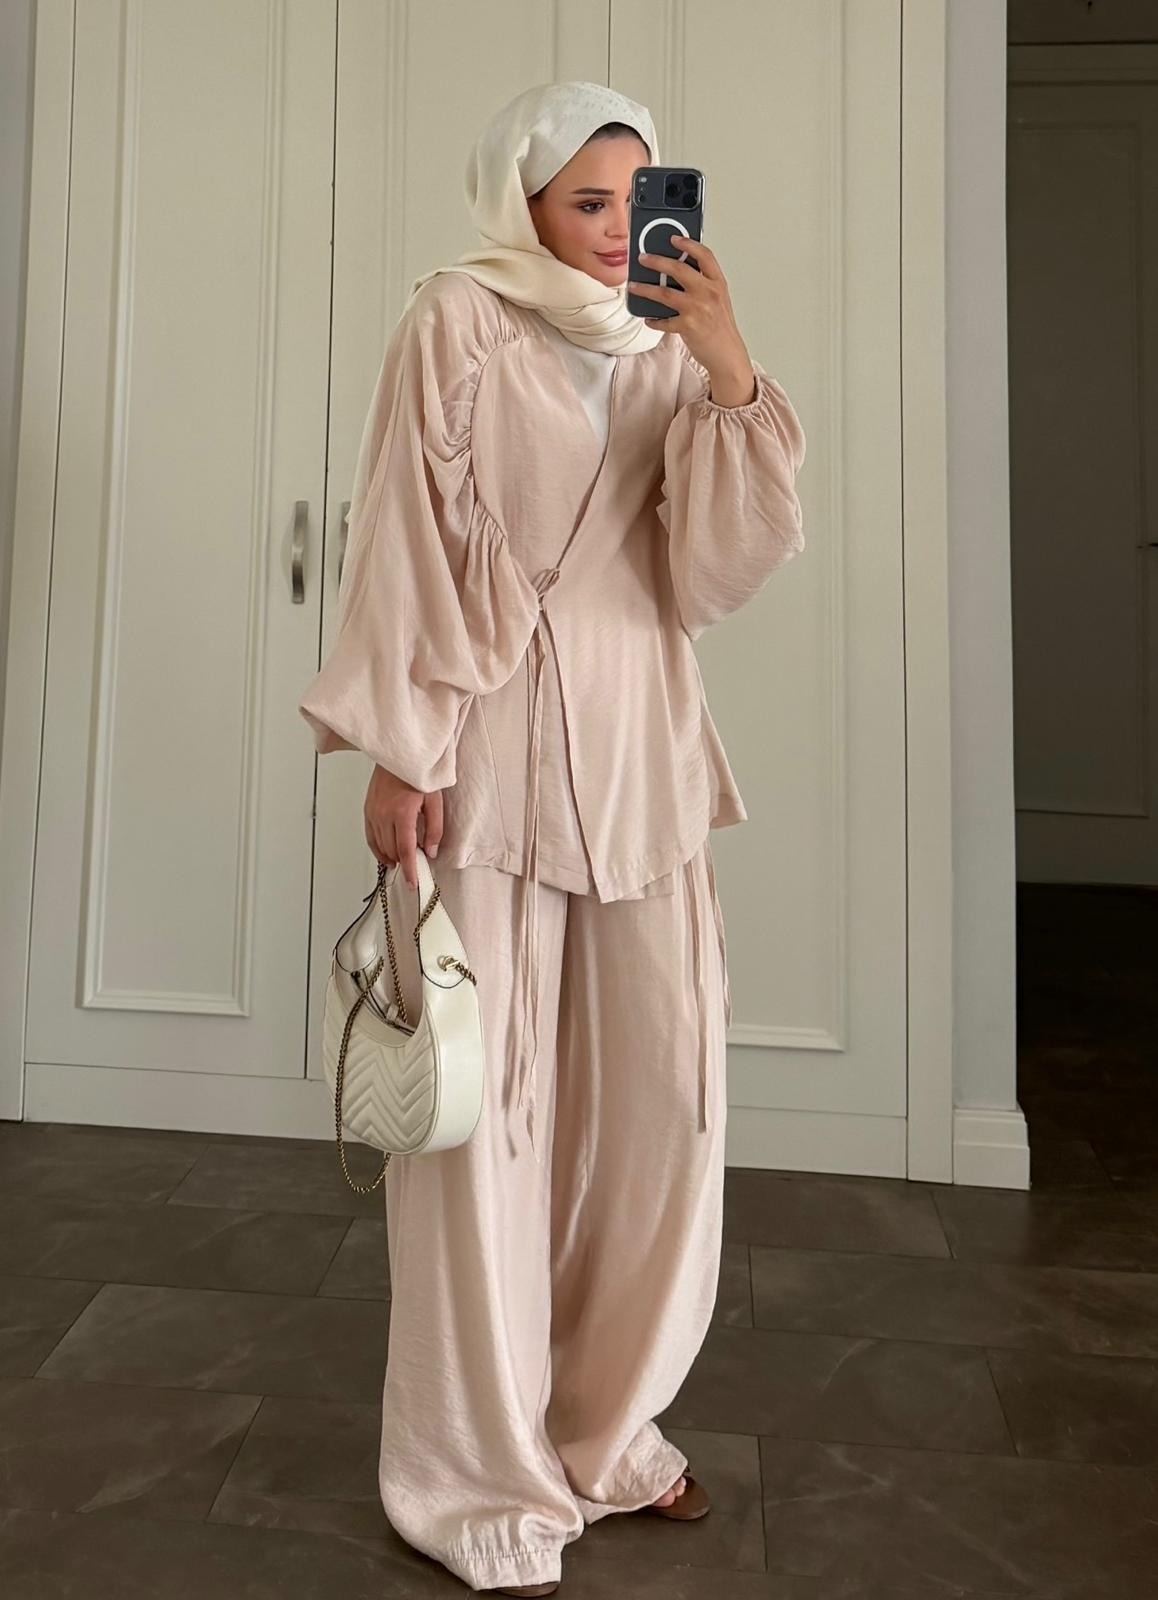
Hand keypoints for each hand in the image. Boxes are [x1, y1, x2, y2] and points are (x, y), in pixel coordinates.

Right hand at [364, 766, 443, 891]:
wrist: (398, 756)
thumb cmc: (418, 774)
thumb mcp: (435, 800)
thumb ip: (434, 829)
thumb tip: (430, 852)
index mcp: (402, 812)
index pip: (406, 849)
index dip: (410, 869)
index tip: (413, 883)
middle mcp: (384, 814)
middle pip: (392, 850)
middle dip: (404, 863)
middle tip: (415, 868)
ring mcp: (373, 813)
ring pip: (381, 846)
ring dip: (392, 857)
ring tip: (403, 862)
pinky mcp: (367, 810)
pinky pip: (370, 837)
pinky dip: (378, 850)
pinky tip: (387, 856)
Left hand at [627, 236, 752, 384]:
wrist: (727, 354)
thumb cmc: (721, 327)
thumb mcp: (718, 299)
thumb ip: (703, 283)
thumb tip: (677, 272)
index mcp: (717, 283)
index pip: (704, 255)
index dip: (688, 244)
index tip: (674, 238)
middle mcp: (708, 293)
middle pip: (678, 269)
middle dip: (657, 261)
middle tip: (643, 258)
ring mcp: (698, 309)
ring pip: (665, 293)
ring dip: (645, 288)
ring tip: (634, 286)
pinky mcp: (688, 326)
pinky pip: (664, 321)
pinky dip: (654, 320)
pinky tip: (648, 318)